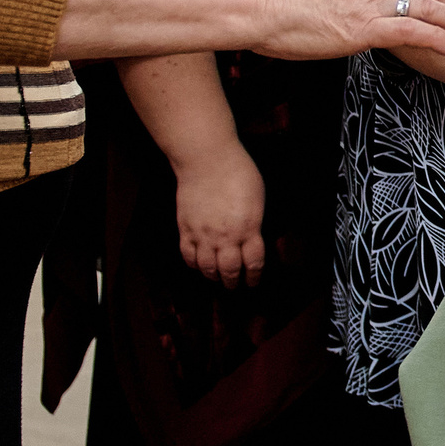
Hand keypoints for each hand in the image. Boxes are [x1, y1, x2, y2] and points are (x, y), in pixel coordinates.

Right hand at [176, 142, 266, 287]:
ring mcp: (203, 234)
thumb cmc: (238, 173)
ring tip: (216, 277)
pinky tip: (198, 264)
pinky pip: (188, 255)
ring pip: (207, 268)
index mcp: (249, 229)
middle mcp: (226, 237)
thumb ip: (255, 223)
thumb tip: (252, 238)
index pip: (254, 263)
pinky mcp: (186, 228)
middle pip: (230, 270)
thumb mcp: (258, 200)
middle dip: (232, 282)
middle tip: (233, 285)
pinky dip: (193, 264)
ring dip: (213, 276)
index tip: (253, 282)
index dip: (254, 276)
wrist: (207, 160)